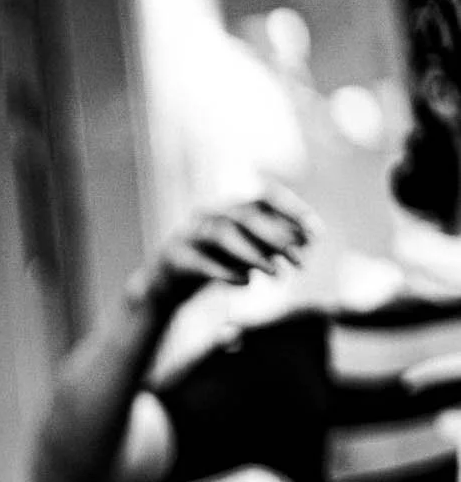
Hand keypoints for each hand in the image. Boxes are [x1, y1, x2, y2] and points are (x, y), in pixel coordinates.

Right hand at [135, 187, 317, 308]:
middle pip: (245, 216)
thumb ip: (273, 245)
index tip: (316, 235)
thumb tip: (309, 241)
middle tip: (301, 263)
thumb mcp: (246, 252)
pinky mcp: (173, 258)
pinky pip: (200, 262)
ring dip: (253, 254)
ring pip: (222, 234)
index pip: (265, 198)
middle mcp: (208, 214)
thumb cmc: (213, 263)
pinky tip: (246, 283)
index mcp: (230, 208)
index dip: (293, 212)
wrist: (166, 283)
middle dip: (277, 238)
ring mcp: (187, 234)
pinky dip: (224, 272)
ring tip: (277, 276)